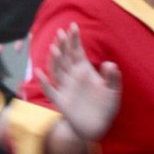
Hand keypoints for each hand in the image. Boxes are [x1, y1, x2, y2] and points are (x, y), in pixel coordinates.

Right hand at [39, 24, 120, 141]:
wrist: (96, 127)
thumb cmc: (106, 107)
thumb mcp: (113, 92)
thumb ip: (113, 78)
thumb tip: (111, 64)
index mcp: (85, 71)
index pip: (77, 52)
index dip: (74, 40)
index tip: (73, 26)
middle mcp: (73, 77)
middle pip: (65, 58)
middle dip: (63, 45)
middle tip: (60, 32)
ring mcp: (66, 88)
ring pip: (57, 70)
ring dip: (55, 60)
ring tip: (54, 48)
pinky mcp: (61, 102)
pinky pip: (50, 91)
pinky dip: (44, 82)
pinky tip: (40, 73)